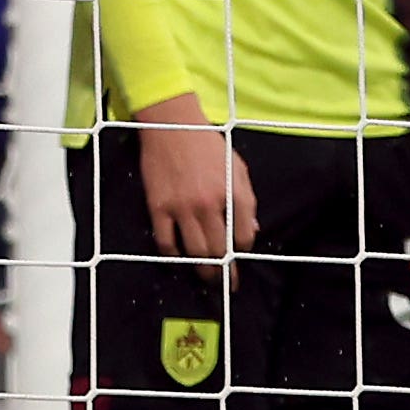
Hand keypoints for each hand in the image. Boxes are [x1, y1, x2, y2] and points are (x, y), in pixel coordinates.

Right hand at [129, 95, 255, 262]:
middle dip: (224, 271)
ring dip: (201, 269)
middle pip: (220, 250)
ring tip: (205, 276)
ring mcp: (183, 207)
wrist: (173, 126)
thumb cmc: (208, 144)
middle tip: (224, 282)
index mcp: (234, 193)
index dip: (242, 249)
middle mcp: (210, 204)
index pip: (244, 236)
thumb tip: (251, 230)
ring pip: (195, 251)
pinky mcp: (159, 207)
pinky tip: (177, 257)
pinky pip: (165, 242)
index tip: (238, 255)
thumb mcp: (237, 168)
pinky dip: (172, 255)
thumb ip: (247, 200)